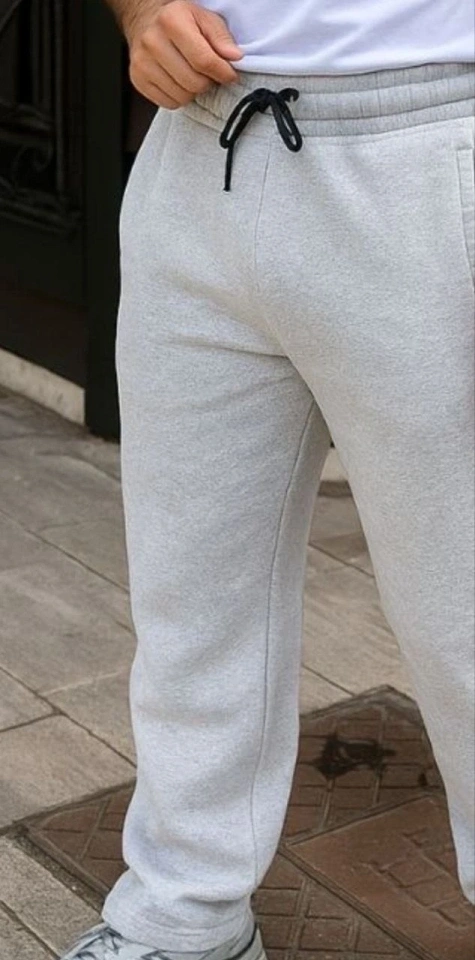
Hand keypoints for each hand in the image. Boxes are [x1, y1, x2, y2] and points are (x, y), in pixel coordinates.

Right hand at [125, 0, 243, 108]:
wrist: (146, 23)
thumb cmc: (180, 21)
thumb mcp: (204, 19)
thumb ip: (221, 37)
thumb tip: (235, 57)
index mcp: (171, 21)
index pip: (204, 60)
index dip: (223, 72)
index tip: (229, 74)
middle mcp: (152, 42)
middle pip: (194, 82)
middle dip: (208, 82)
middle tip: (208, 73)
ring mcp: (142, 63)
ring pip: (183, 96)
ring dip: (194, 91)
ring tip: (192, 75)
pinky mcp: (138, 80)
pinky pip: (169, 103)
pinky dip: (180, 97)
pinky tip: (179, 82)